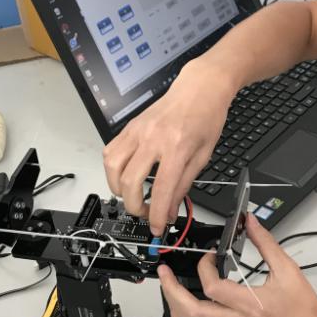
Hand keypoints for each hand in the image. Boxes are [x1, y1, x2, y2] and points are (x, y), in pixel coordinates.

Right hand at [103, 59, 235, 233]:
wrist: (199, 88)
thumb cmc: (206, 117)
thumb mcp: (203, 156)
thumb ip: (184, 185)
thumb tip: (170, 210)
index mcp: (178, 147)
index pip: (162, 189)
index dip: (157, 215)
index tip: (157, 228)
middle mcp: (153, 138)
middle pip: (130, 181)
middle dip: (135, 206)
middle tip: (146, 213)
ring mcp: (138, 130)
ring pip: (112, 166)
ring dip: (118, 189)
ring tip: (132, 195)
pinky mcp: (129, 126)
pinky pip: (110, 151)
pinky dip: (113, 169)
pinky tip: (125, 175)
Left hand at [157, 213, 316, 316]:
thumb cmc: (302, 309)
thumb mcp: (288, 270)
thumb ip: (266, 244)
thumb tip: (251, 223)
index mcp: (251, 305)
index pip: (214, 289)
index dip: (205, 268)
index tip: (209, 255)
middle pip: (192, 313)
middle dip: (172, 291)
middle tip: (165, 273)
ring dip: (174, 307)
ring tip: (168, 288)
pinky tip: (182, 308)